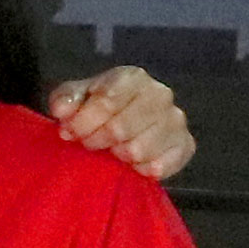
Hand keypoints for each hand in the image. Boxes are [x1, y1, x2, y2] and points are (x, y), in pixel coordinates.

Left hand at [49, 65, 193, 184]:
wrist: (120, 122)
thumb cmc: (95, 107)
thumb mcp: (74, 98)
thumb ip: (65, 100)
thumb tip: (62, 111)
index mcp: (133, 77)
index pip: (106, 101)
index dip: (83, 122)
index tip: (69, 132)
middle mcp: (160, 94)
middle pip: (121, 128)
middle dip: (98, 140)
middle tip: (90, 143)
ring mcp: (176, 120)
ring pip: (140, 149)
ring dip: (118, 155)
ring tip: (112, 150)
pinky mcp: (186, 145)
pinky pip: (162, 166)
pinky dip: (141, 169)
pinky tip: (133, 164)